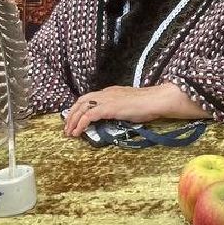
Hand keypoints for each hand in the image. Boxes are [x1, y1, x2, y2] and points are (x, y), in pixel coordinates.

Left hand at [62, 83, 192, 138]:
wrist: (155, 100)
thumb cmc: (149, 104)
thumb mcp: (130, 105)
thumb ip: (120, 109)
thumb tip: (116, 116)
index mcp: (111, 91)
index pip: (90, 97)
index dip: (80, 108)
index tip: (75, 118)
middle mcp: (106, 93)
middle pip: (81, 101)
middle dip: (72, 114)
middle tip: (68, 127)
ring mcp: (106, 100)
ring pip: (81, 107)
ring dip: (73, 120)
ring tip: (70, 132)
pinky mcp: (107, 108)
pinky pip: (88, 116)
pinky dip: (80, 124)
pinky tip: (78, 133)